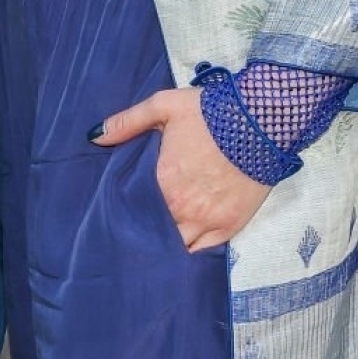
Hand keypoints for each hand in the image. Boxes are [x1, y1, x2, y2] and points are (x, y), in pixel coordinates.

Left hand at [94, 86, 268, 252]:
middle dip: (143, 234)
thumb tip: (94, 137)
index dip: (124, 214)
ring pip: (176, 248)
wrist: (263, 119)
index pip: (131, 210)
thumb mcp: (165, 106)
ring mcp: (206, 221)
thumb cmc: (212, 112)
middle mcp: (180, 208)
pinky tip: (181, 252)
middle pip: (152, 233)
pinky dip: (191, 253)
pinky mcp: (229, 226)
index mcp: (160, 182)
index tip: (116, 216)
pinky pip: (203, 252)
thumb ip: (128, 122)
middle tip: (134, 236)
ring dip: (165, 246)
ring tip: (155, 247)